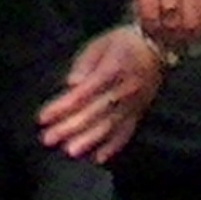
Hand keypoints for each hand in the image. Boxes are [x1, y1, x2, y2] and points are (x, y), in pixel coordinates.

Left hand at [36, 23, 169, 163]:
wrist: (158, 45)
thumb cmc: (123, 42)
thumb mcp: (100, 43)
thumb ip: (84, 63)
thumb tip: (71, 83)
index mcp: (111, 70)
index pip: (82, 93)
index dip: (61, 107)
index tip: (43, 118)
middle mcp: (123, 90)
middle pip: (92, 113)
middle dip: (68, 127)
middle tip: (48, 139)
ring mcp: (133, 104)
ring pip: (108, 126)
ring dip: (88, 140)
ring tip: (70, 151)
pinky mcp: (140, 112)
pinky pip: (127, 132)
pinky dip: (113, 146)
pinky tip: (99, 157)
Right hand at [111, 0, 200, 52]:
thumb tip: (187, 11)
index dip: (199, 31)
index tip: (189, 37)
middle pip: (190, 22)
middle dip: (181, 38)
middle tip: (171, 42)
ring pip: (170, 22)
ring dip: (163, 34)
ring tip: (157, 36)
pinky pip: (149, 13)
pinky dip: (148, 25)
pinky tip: (145, 24)